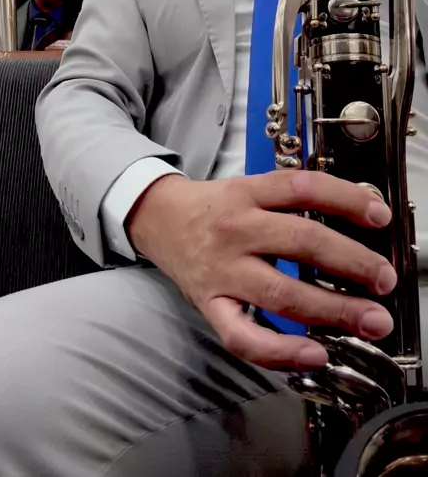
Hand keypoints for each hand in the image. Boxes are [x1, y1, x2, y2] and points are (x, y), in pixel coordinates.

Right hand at [127, 171, 395, 370]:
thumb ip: (291, 199)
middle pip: (300, 241)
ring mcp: (222, 271)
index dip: (345, 199)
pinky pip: (245, 337)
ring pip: (282, 292)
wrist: (157, 220)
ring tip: (370, 319)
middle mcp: (236, 229)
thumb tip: (353, 215)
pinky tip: (315, 354)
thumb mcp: (249, 187)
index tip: (380, 216)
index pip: (302, 187)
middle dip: (352, 262)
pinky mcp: (211, 306)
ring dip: (333, 309)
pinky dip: (282, 351)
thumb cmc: (212, 207)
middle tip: (384, 278)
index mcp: (248, 193)